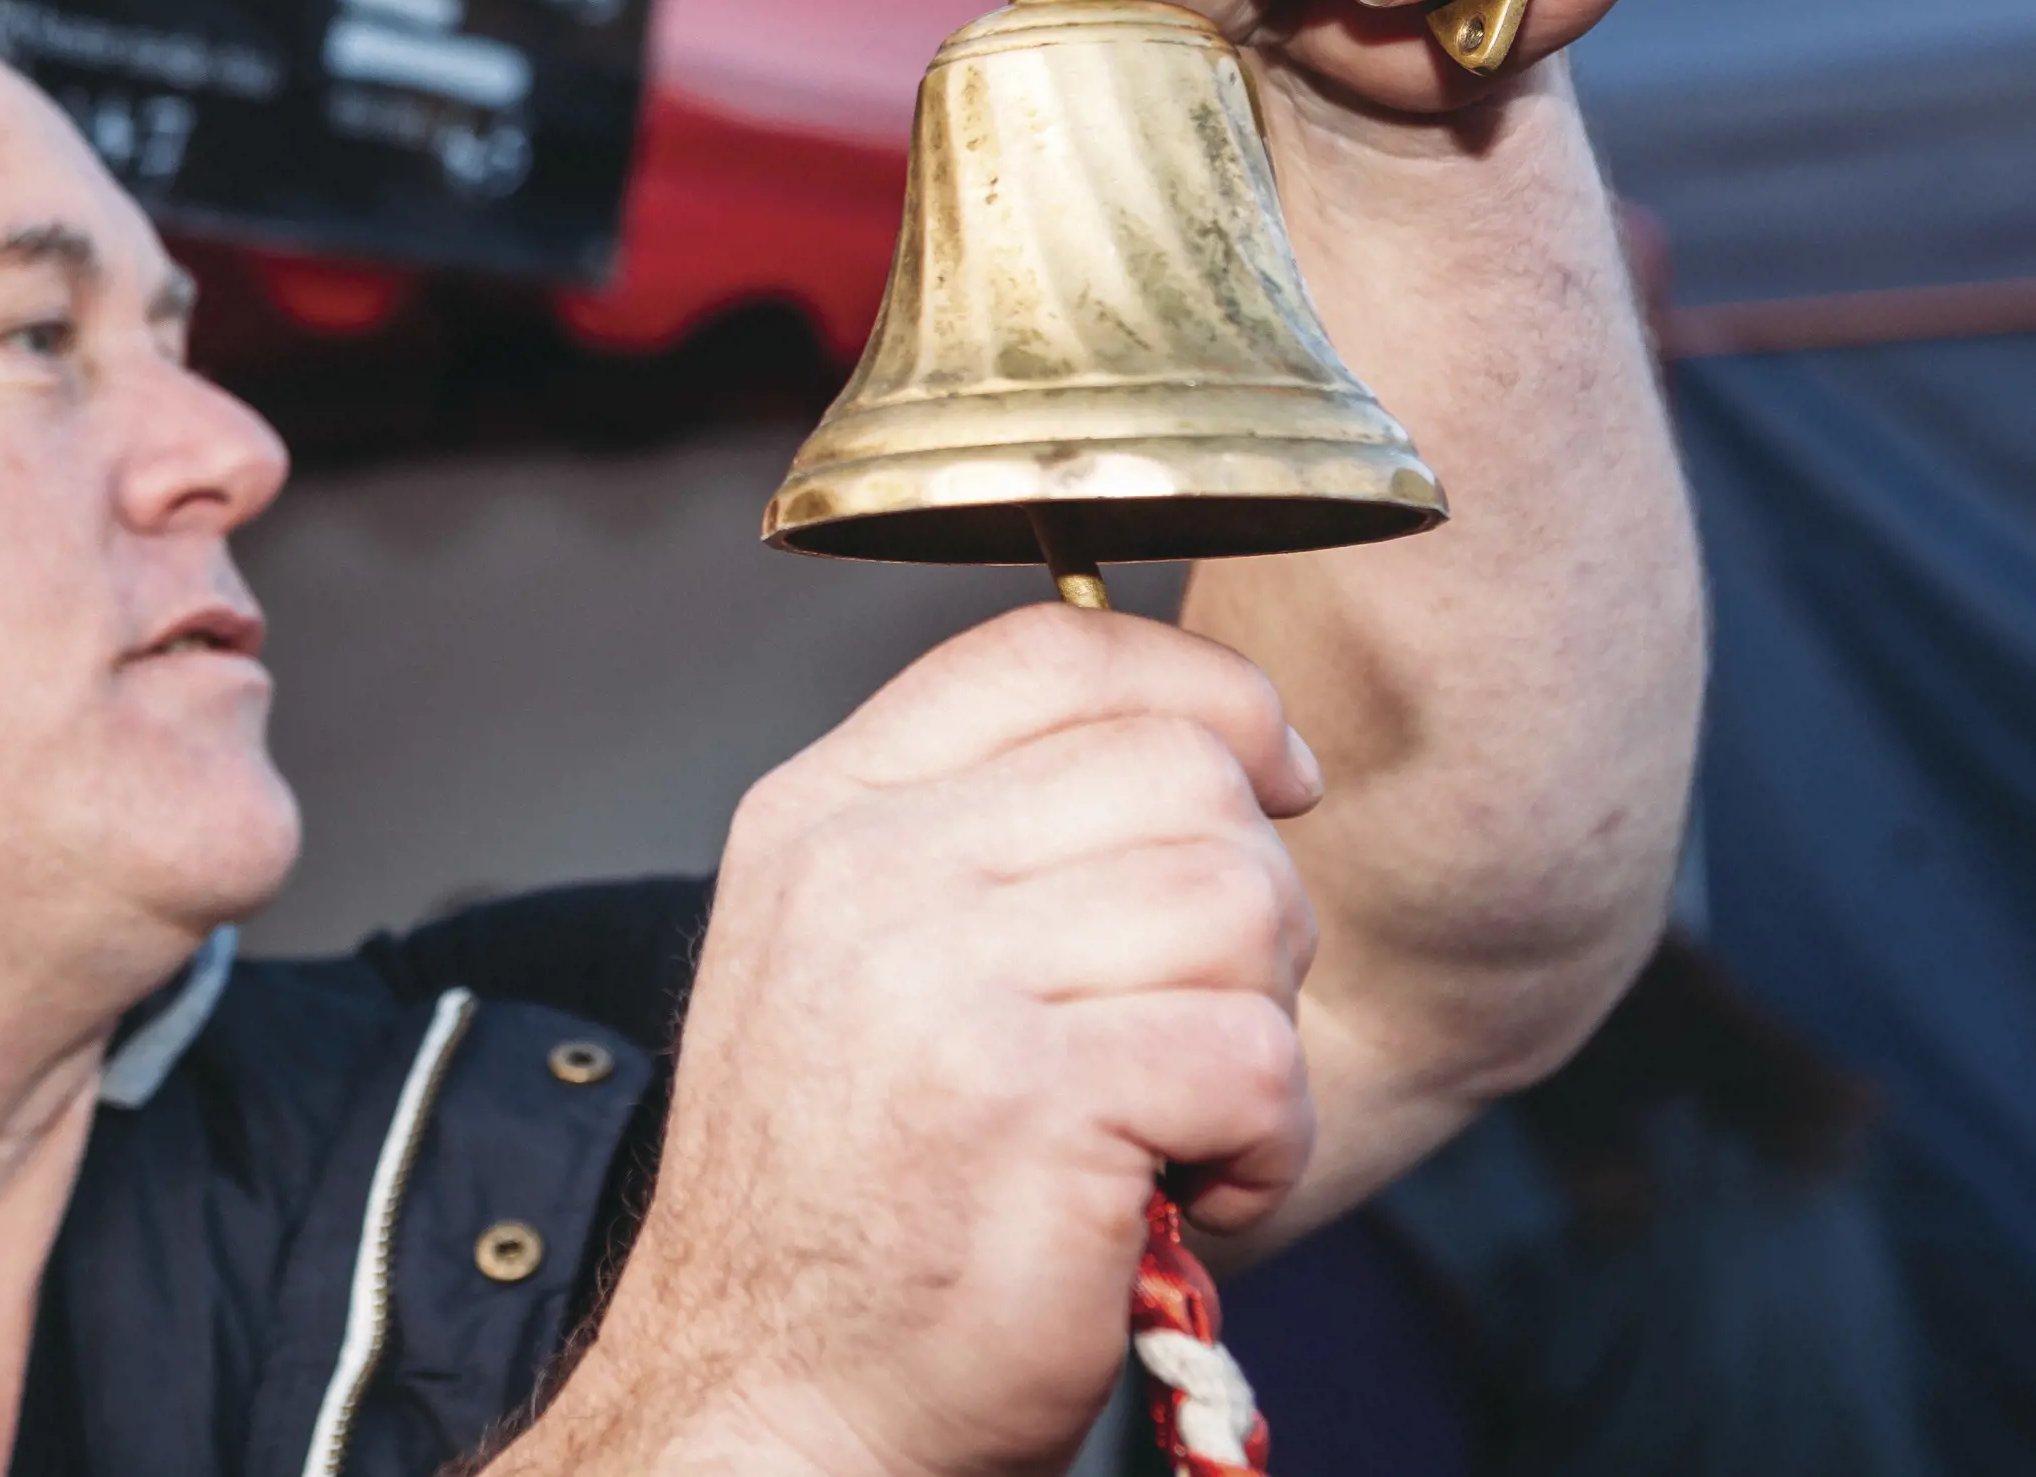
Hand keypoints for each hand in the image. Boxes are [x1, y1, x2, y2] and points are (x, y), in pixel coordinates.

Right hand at [507, 608, 1320, 1476]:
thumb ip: (973, 833)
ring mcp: (938, 980)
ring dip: (1262, 1026)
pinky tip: (1196, 1189)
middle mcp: (867, 871)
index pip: (1053, 644)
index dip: (1208, 692)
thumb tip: (1196, 744)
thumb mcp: (851, 959)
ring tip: (1192, 1114)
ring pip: (1239, 902)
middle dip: (1253, 897)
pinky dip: (1269, 1141)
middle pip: (1180, 770)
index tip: (1271, 780)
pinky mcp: (1026, 1102)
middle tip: (1207, 1013)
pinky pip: (1254, 1056)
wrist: (768, 1396)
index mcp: (826, 812)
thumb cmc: (844, 1202)